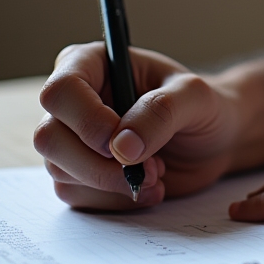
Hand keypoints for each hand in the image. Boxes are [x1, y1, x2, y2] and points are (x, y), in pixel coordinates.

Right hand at [35, 42, 240, 210]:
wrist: (214, 141)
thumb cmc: (203, 106)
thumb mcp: (195, 96)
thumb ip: (162, 111)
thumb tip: (120, 146)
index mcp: (94, 64)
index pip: (61, 90)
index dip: (86, 120)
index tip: (120, 142)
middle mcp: (75, 100)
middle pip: (49, 137)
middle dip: (99, 162)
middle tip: (150, 166)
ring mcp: (72, 138)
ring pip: (59, 170)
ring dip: (112, 182)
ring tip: (158, 173)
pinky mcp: (79, 173)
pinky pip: (76, 195)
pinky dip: (115, 199)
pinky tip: (148, 188)